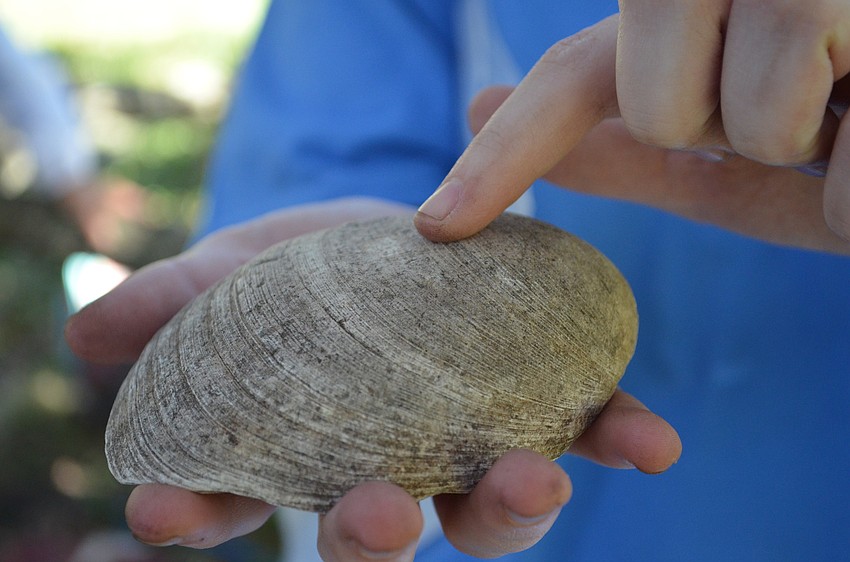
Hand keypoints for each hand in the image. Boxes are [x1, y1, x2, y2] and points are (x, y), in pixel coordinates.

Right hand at [66, 197, 680, 559]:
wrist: (387, 237)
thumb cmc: (295, 271)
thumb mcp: (230, 273)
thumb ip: (173, 302)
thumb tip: (89, 332)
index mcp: (295, 449)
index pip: (237, 500)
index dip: (202, 511)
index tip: (170, 510)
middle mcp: (382, 468)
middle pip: (374, 532)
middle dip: (371, 536)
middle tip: (378, 514)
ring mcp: (462, 445)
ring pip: (481, 510)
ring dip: (506, 509)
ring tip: (534, 479)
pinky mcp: (534, 402)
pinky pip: (580, 434)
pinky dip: (612, 441)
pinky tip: (650, 443)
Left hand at [415, 10, 849, 253]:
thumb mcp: (743, 169)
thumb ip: (624, 148)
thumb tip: (481, 116)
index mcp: (687, 17)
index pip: (572, 84)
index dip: (505, 160)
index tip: (438, 231)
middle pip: (637, 87)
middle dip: (719, 125)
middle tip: (814, 105)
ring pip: (698, 100)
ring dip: (788, 133)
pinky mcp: (824, 1)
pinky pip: (777, 93)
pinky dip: (841, 148)